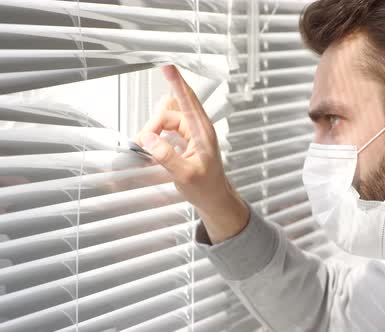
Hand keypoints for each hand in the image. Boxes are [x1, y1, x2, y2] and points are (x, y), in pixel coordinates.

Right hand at [134, 65, 248, 243]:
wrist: (215, 199)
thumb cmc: (206, 188)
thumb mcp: (184, 175)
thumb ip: (166, 156)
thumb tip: (147, 138)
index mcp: (202, 132)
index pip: (188, 101)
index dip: (177, 82)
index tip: (167, 66)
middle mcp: (198, 128)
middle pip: (168, 113)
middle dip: (152, 126)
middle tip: (141, 146)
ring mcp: (192, 133)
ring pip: (165, 120)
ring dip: (152, 131)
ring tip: (145, 149)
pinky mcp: (186, 140)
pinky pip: (167, 129)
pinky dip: (156, 136)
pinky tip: (151, 148)